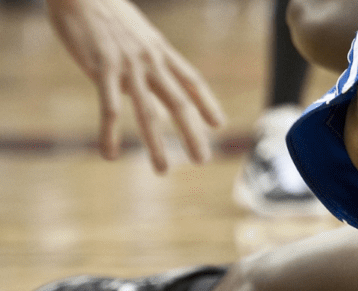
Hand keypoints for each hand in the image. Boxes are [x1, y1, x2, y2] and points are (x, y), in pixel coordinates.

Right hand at [45, 0, 226, 172]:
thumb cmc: (103, 9)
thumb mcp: (135, 32)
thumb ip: (144, 57)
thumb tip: (145, 79)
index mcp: (160, 51)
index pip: (192, 81)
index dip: (206, 103)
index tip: (218, 124)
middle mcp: (150, 61)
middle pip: (179, 103)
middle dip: (192, 134)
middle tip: (202, 160)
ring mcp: (128, 67)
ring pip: (148, 113)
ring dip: (155, 145)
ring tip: (162, 170)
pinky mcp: (102, 69)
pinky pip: (108, 108)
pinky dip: (109, 134)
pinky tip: (108, 155)